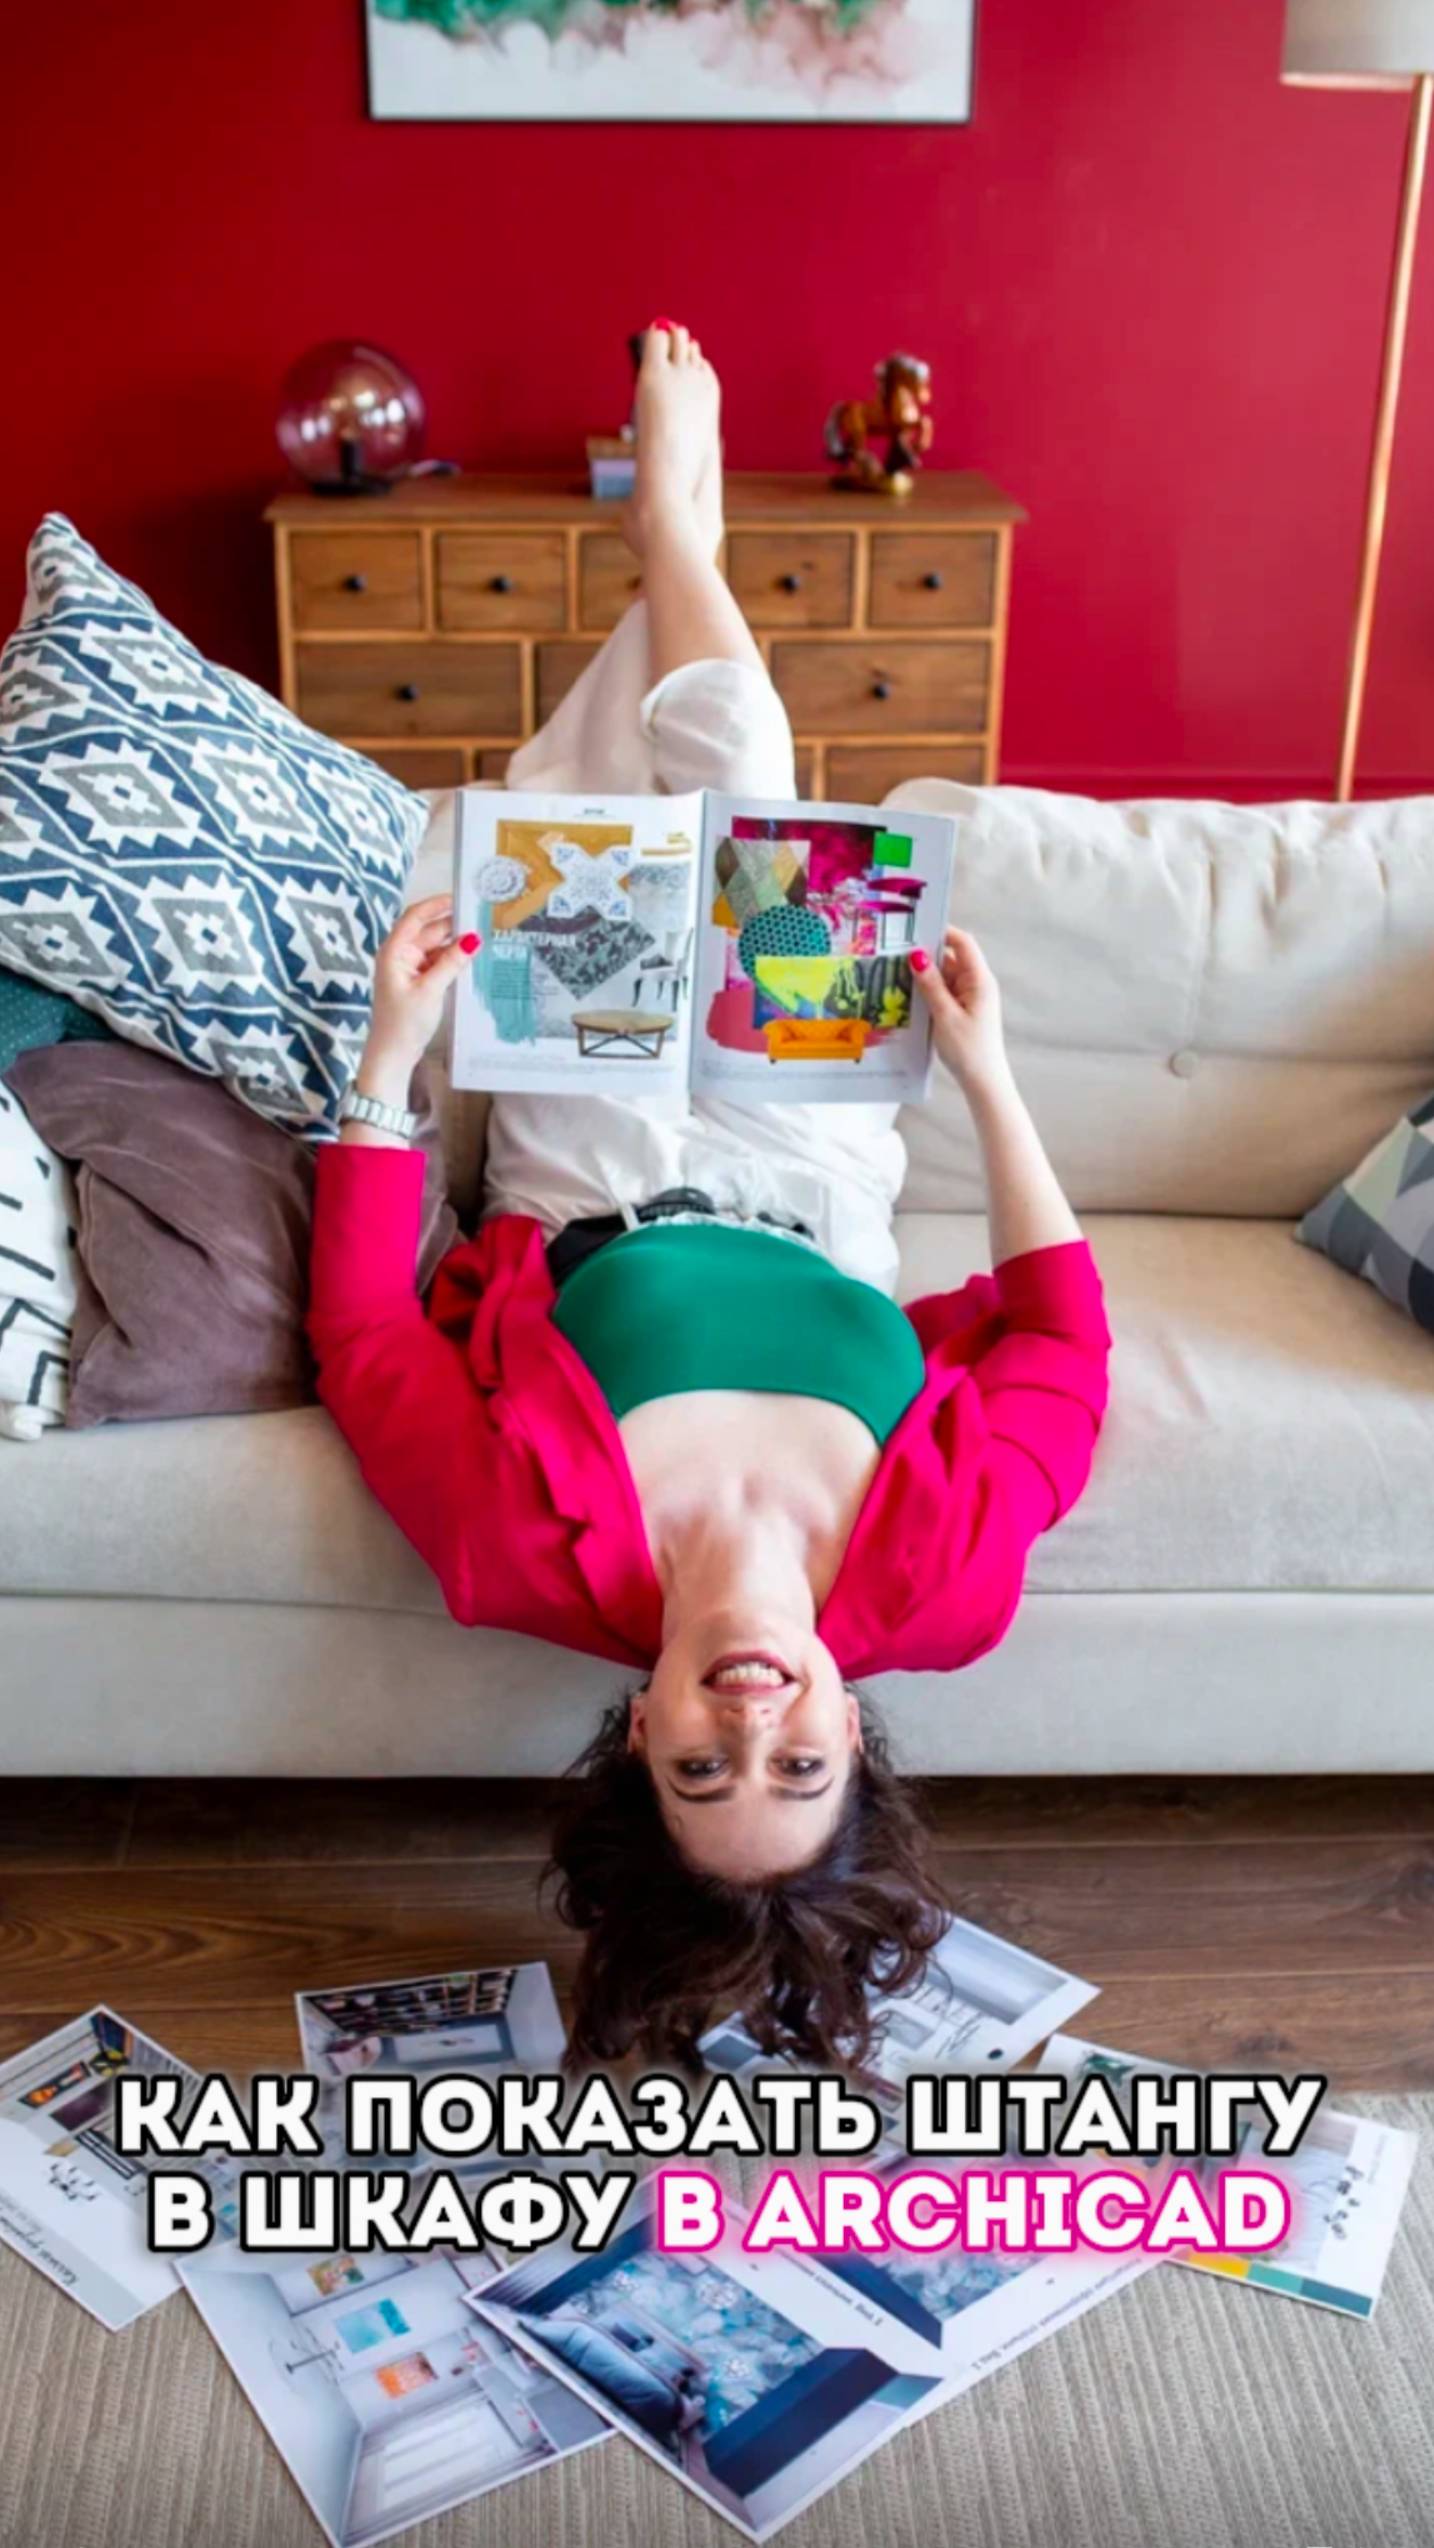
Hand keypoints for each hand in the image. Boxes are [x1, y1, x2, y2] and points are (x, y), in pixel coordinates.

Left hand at [359, 895, 479, 1099]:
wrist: (392, 1056)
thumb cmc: (403, 1023)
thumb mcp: (430, 990)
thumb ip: (452, 962)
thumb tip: (473, 939)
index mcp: (394, 951)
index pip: (415, 916)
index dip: (437, 904)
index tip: (460, 898)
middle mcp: (400, 955)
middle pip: (428, 931)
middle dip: (452, 925)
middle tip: (481, 918)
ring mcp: (409, 969)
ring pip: (436, 947)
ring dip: (456, 944)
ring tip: (483, 937)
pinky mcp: (418, 982)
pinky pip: (438, 963)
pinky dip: (452, 960)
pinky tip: (471, 959)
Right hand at [910, 928, 1009, 1096]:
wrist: (983, 1082)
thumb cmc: (968, 1050)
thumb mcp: (945, 1015)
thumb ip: (931, 984)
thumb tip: (917, 955)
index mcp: (979, 980)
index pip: (963, 943)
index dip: (941, 932)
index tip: (916, 930)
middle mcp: (977, 984)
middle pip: (951, 959)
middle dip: (926, 956)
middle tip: (897, 955)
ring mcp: (970, 997)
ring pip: (945, 977)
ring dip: (925, 977)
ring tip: (897, 977)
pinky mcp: (963, 1010)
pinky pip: (944, 992)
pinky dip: (929, 992)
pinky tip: (910, 998)